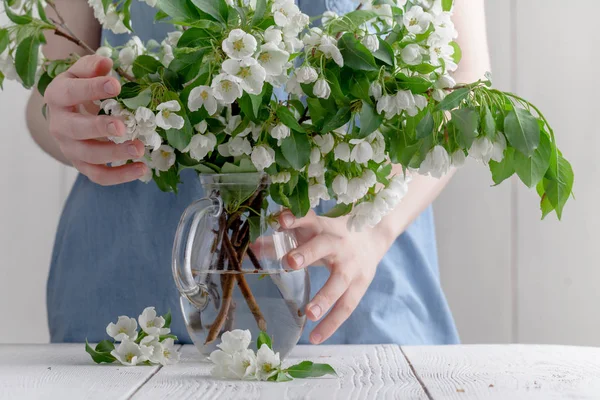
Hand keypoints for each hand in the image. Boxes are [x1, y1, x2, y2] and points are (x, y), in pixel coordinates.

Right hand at [44, 55, 146, 184]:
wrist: (68, 114)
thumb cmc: (80, 89)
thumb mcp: (82, 73)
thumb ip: (92, 67)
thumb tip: (106, 63)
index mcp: (57, 97)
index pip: (70, 93)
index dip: (92, 89)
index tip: (116, 85)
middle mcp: (59, 125)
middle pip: (76, 129)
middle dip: (99, 128)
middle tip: (122, 126)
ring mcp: (69, 148)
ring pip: (89, 156)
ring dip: (115, 154)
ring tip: (140, 149)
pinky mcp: (82, 165)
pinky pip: (99, 176)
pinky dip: (120, 175)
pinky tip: (142, 169)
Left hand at [278, 210, 392, 344]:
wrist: (373, 236)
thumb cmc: (331, 235)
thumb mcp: (311, 231)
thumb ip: (283, 238)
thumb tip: (253, 247)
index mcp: (322, 227)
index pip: (308, 219)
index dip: (295, 219)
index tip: (281, 220)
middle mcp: (338, 244)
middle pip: (324, 247)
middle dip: (308, 254)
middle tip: (290, 262)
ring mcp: (351, 265)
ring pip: (339, 282)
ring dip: (324, 298)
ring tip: (309, 313)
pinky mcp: (360, 285)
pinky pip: (346, 307)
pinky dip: (331, 324)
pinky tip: (316, 338)